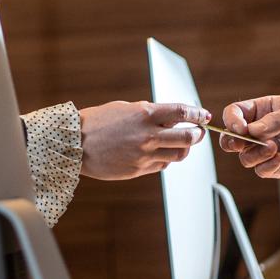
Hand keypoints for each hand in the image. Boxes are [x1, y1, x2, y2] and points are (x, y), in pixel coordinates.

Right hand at [78, 101, 210, 179]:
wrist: (75, 143)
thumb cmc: (99, 122)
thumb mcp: (127, 108)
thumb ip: (151, 112)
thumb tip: (173, 116)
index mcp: (145, 114)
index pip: (182, 112)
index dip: (198, 114)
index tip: (204, 116)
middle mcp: (148, 135)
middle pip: (188, 137)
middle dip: (198, 134)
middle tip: (199, 132)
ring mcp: (144, 154)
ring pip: (179, 155)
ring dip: (185, 149)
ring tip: (182, 144)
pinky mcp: (139, 169)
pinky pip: (162, 165)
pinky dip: (167, 159)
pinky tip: (161, 153)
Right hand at [220, 95, 279, 179]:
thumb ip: (274, 122)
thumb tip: (250, 131)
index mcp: (266, 111)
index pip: (236, 114)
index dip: (232, 121)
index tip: (240, 128)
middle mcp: (265, 131)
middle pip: (233, 139)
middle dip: (232, 142)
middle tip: (243, 142)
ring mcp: (272, 150)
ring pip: (246, 158)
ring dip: (254, 154)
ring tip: (274, 149)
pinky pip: (262, 171)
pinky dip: (266, 166)